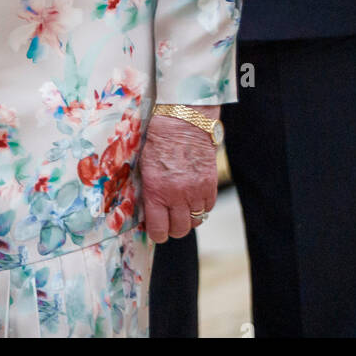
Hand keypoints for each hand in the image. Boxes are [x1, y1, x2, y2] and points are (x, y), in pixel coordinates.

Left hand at [140, 107, 218, 241]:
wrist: (182, 121)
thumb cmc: (158, 141)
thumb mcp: (144, 167)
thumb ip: (148, 192)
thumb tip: (148, 212)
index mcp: (156, 191)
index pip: (159, 230)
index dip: (157, 234)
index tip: (157, 230)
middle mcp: (177, 195)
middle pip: (180, 230)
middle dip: (173, 228)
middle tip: (169, 219)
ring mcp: (196, 190)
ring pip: (195, 221)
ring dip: (188, 217)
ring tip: (182, 206)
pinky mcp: (210, 184)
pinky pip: (208, 207)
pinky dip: (201, 206)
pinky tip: (194, 197)